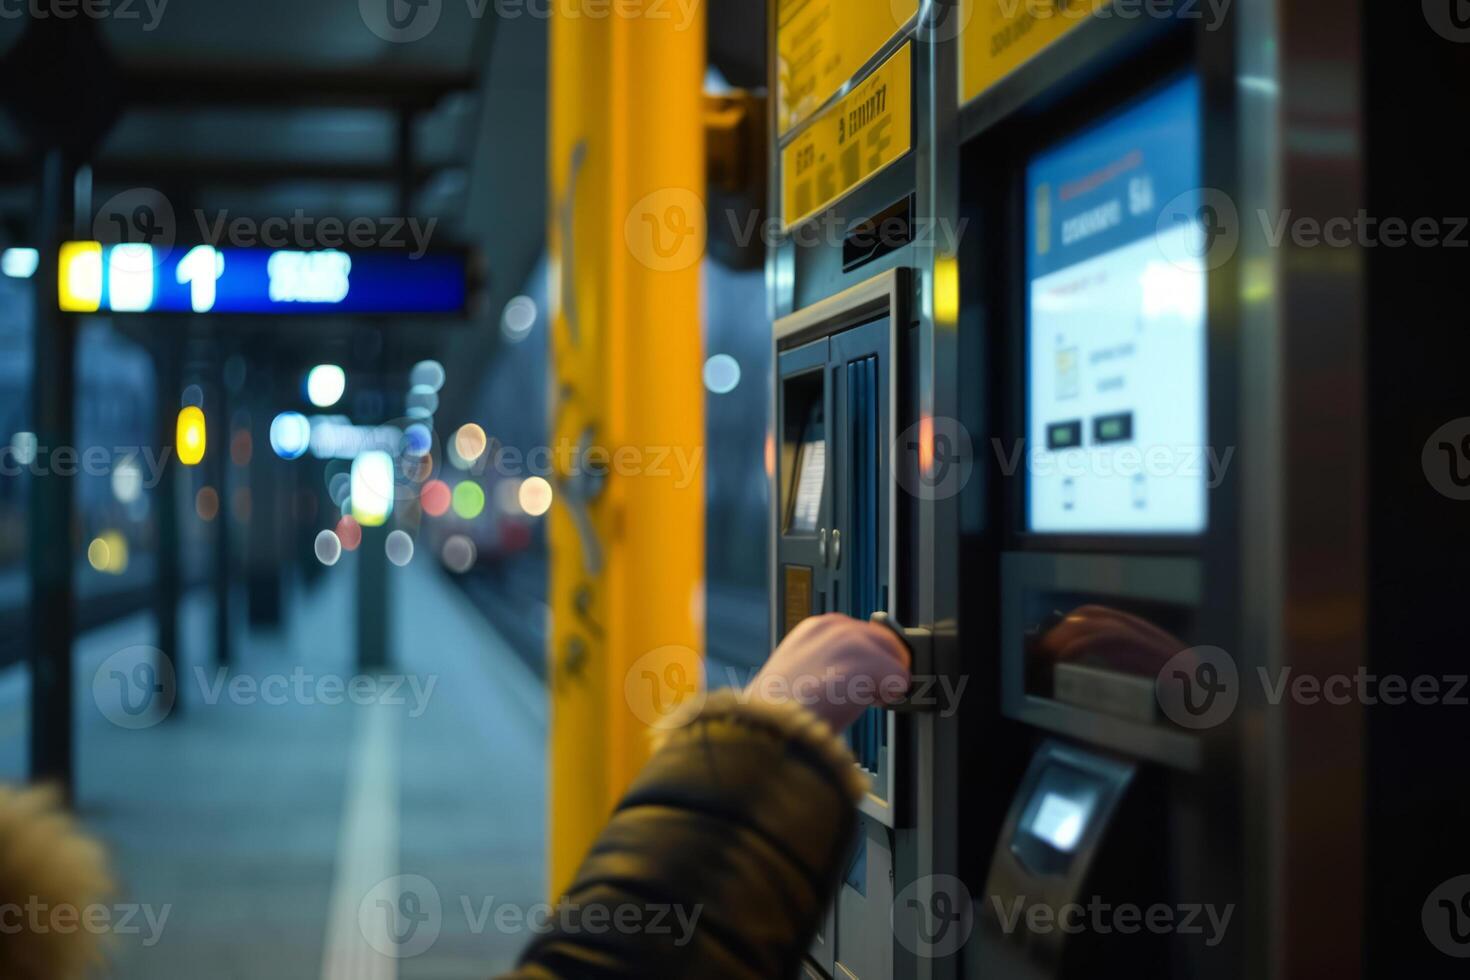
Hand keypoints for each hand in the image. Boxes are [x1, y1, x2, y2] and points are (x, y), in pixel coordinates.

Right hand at [745, 614, 911, 732]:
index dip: (869, 659)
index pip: (864, 633)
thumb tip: (851, 675)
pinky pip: (901, 681)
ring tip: (859, 701)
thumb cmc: (779, 711)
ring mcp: (851, 641)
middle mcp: (835, 627)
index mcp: (815, 627)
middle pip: (888, 641)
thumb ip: (826, 664)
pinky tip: (866, 706)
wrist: (770, 724)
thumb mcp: (798, 673)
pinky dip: (891, 698)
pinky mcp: (867, 661)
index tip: (860, 681)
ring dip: (885, 684)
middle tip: (866, 695)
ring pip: (896, 660)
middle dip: (883, 669)